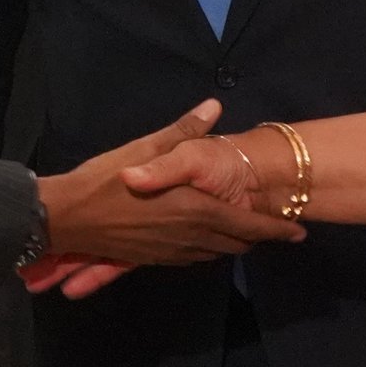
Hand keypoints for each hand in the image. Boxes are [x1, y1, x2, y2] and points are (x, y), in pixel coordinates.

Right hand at [28, 130, 286, 298]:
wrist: (66, 219)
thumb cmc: (106, 181)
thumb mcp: (146, 148)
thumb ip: (184, 132)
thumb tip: (213, 106)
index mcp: (197, 210)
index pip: (250, 226)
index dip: (277, 230)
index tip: (299, 233)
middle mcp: (191, 237)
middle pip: (236, 244)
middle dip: (256, 238)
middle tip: (273, 230)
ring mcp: (172, 253)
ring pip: (215, 253)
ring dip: (233, 246)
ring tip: (245, 237)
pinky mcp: (154, 260)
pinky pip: (192, 259)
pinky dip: (207, 251)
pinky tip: (203, 244)